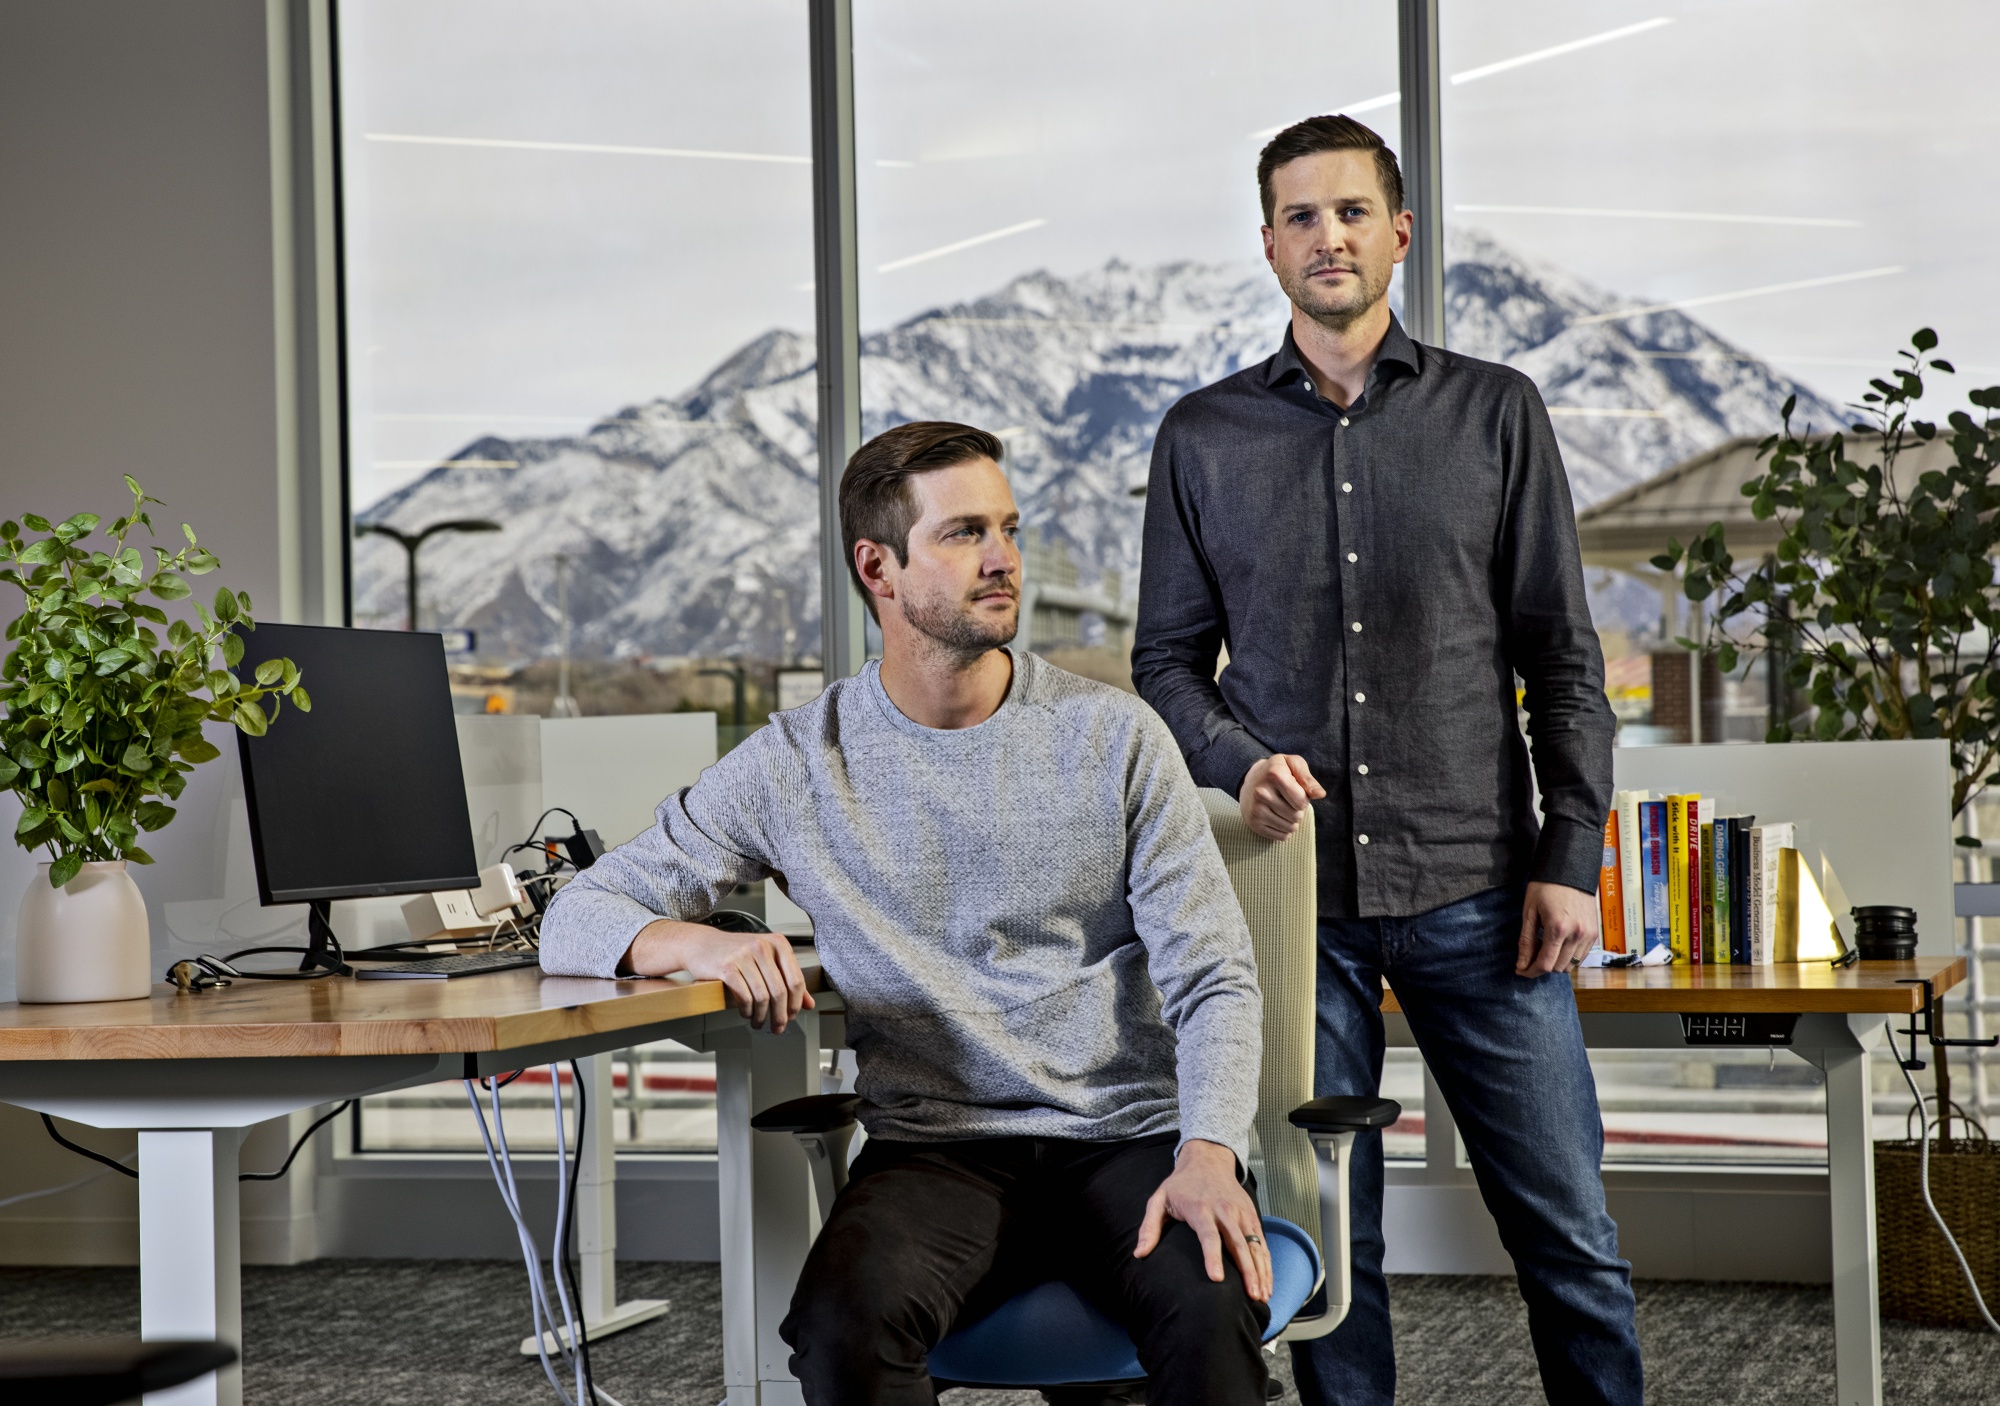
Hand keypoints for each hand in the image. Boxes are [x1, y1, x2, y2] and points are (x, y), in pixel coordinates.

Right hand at [620, 920, 814, 1032]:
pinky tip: (746, 1013)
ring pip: (762, 997)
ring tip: (759, 1023)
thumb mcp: (766, 960)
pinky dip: (747, 1010)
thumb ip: (788, 979)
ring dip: (762, 1016)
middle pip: (780, 992)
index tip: (792, 1016)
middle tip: (778, 1027)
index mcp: (778, 943)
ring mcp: (744, 956)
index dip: (796, 1004)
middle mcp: (762, 946)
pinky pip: (744, 997)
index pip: (796, 980)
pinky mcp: (726, 967)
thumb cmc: (735, 952)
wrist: (701, 944)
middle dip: (780, 1016)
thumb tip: (809, 1003)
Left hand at [1134, 1139, 1270, 1302]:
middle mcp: (1224, 1211)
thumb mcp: (1159, 1199)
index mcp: (1200, 1208)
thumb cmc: (1181, 1184)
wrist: (1207, 1160)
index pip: (1209, 1235)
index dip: (1213, 1257)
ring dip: (1260, 1271)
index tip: (1217, 1279)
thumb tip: (1139, 1254)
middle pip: (1238, 1244)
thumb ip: (1149, 1227)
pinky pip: (1262, 1242)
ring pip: (1254, 1245)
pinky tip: (1267, 1283)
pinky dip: (1266, 1263)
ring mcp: (1241, 1213)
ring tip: (1262, 1296)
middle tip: (1251, 1297)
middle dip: (1247, 1271)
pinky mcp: (1252, 1215)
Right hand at [1238, 754, 1325, 840]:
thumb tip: (1320, 795)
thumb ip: (1309, 779)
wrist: (1251, 780)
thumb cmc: (1278, 771)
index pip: (1302, 801)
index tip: (1295, 790)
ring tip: (1283, 808)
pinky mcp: (1253, 823)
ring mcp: (1256, 809)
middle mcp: (1262, 792)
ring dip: (1292, 821)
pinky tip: (1277, 817)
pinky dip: (1284, 830)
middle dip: (1298, 810)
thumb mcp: (1293, 765)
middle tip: (1288, 800)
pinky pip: (1282, 836)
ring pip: (1290, 828)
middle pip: (1297, 816)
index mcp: (1274, 775)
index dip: (1304, 798)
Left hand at [1516, 881, 1598, 976]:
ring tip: (1544, 948)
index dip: (1530, 972)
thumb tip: (1521, 965)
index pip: (1545, 964)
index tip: (1520, 971)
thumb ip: (1526, 941)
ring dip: (1556, 963)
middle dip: (1541, 967)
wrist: (1570, 870)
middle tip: (1530, 957)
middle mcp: (1577, 935)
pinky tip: (1557, 945)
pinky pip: (1581, 957)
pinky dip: (1568, 957)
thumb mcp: (1529, 913)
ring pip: (1571, 965)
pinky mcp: (1595, 934)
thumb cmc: (1545, 888)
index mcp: (1558, 928)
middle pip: (1558, 968)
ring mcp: (1589, 935)